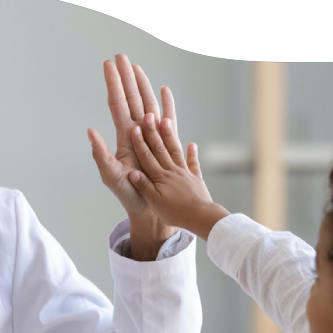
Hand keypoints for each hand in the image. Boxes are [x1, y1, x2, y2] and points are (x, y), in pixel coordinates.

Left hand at [87, 54, 177, 259]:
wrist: (149, 208)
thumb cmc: (129, 194)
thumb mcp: (111, 175)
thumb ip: (100, 155)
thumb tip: (90, 131)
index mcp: (123, 137)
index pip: (117, 104)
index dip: (113, 84)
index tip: (108, 64)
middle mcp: (136, 133)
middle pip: (131, 98)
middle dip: (126, 77)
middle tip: (121, 56)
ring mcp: (151, 136)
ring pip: (147, 104)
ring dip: (143, 86)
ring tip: (137, 68)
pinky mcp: (165, 143)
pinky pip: (168, 120)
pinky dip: (167, 104)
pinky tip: (164, 91)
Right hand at [127, 111, 229, 241]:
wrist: (200, 217)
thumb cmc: (175, 213)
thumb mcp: (154, 202)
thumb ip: (143, 186)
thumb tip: (131, 171)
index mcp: (160, 177)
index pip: (147, 157)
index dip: (139, 142)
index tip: (134, 128)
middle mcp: (172, 171)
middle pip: (160, 148)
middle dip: (153, 131)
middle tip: (148, 115)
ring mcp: (185, 173)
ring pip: (175, 151)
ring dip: (170, 135)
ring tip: (166, 120)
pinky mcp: (195, 179)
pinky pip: (193, 164)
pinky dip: (192, 154)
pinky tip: (192, 145)